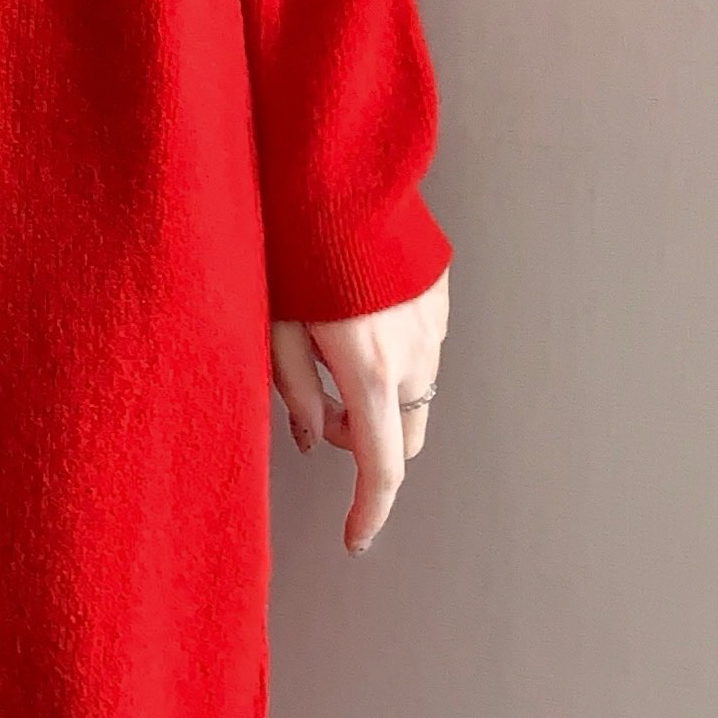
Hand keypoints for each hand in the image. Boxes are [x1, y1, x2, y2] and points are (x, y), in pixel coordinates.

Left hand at [269, 266, 448, 555]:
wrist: (341, 178)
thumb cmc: (297, 249)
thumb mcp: (277, 326)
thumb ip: (296, 390)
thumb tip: (316, 439)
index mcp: (368, 370)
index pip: (380, 467)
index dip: (368, 512)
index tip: (355, 538)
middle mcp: (413, 355)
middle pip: (404, 437)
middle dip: (367, 444)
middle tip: (325, 415)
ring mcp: (434, 326)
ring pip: (415, 392)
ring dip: (381, 396)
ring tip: (334, 350)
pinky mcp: (441, 297)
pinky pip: (423, 346)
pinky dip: (396, 354)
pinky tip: (359, 316)